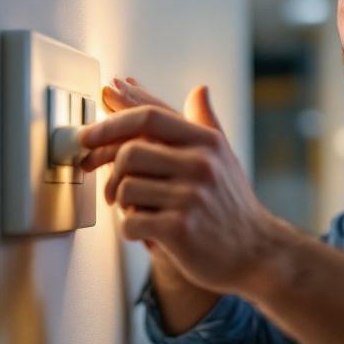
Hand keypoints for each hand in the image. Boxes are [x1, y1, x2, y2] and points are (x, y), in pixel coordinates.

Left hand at [81, 79, 289, 296]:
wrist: (257, 253)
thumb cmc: (232, 205)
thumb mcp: (224, 157)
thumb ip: (205, 122)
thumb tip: (199, 89)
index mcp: (206, 142)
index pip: (148, 117)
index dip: (111, 122)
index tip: (87, 134)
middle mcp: (200, 165)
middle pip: (129, 152)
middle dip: (111, 173)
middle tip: (112, 190)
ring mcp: (191, 197)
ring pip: (126, 190)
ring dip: (123, 205)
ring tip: (139, 212)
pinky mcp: (180, 229)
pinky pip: (130, 223)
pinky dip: (130, 229)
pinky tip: (146, 232)